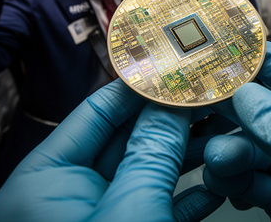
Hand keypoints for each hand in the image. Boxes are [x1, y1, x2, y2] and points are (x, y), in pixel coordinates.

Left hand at [0, 80, 222, 221]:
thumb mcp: (126, 214)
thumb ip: (150, 156)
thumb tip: (172, 104)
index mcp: (45, 183)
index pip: (96, 112)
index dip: (139, 85)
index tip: (177, 64)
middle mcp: (67, 199)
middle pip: (126, 141)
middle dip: (173, 120)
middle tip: (211, 95)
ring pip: (147, 176)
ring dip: (188, 158)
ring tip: (225, 131)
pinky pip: (157, 212)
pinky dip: (188, 200)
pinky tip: (218, 186)